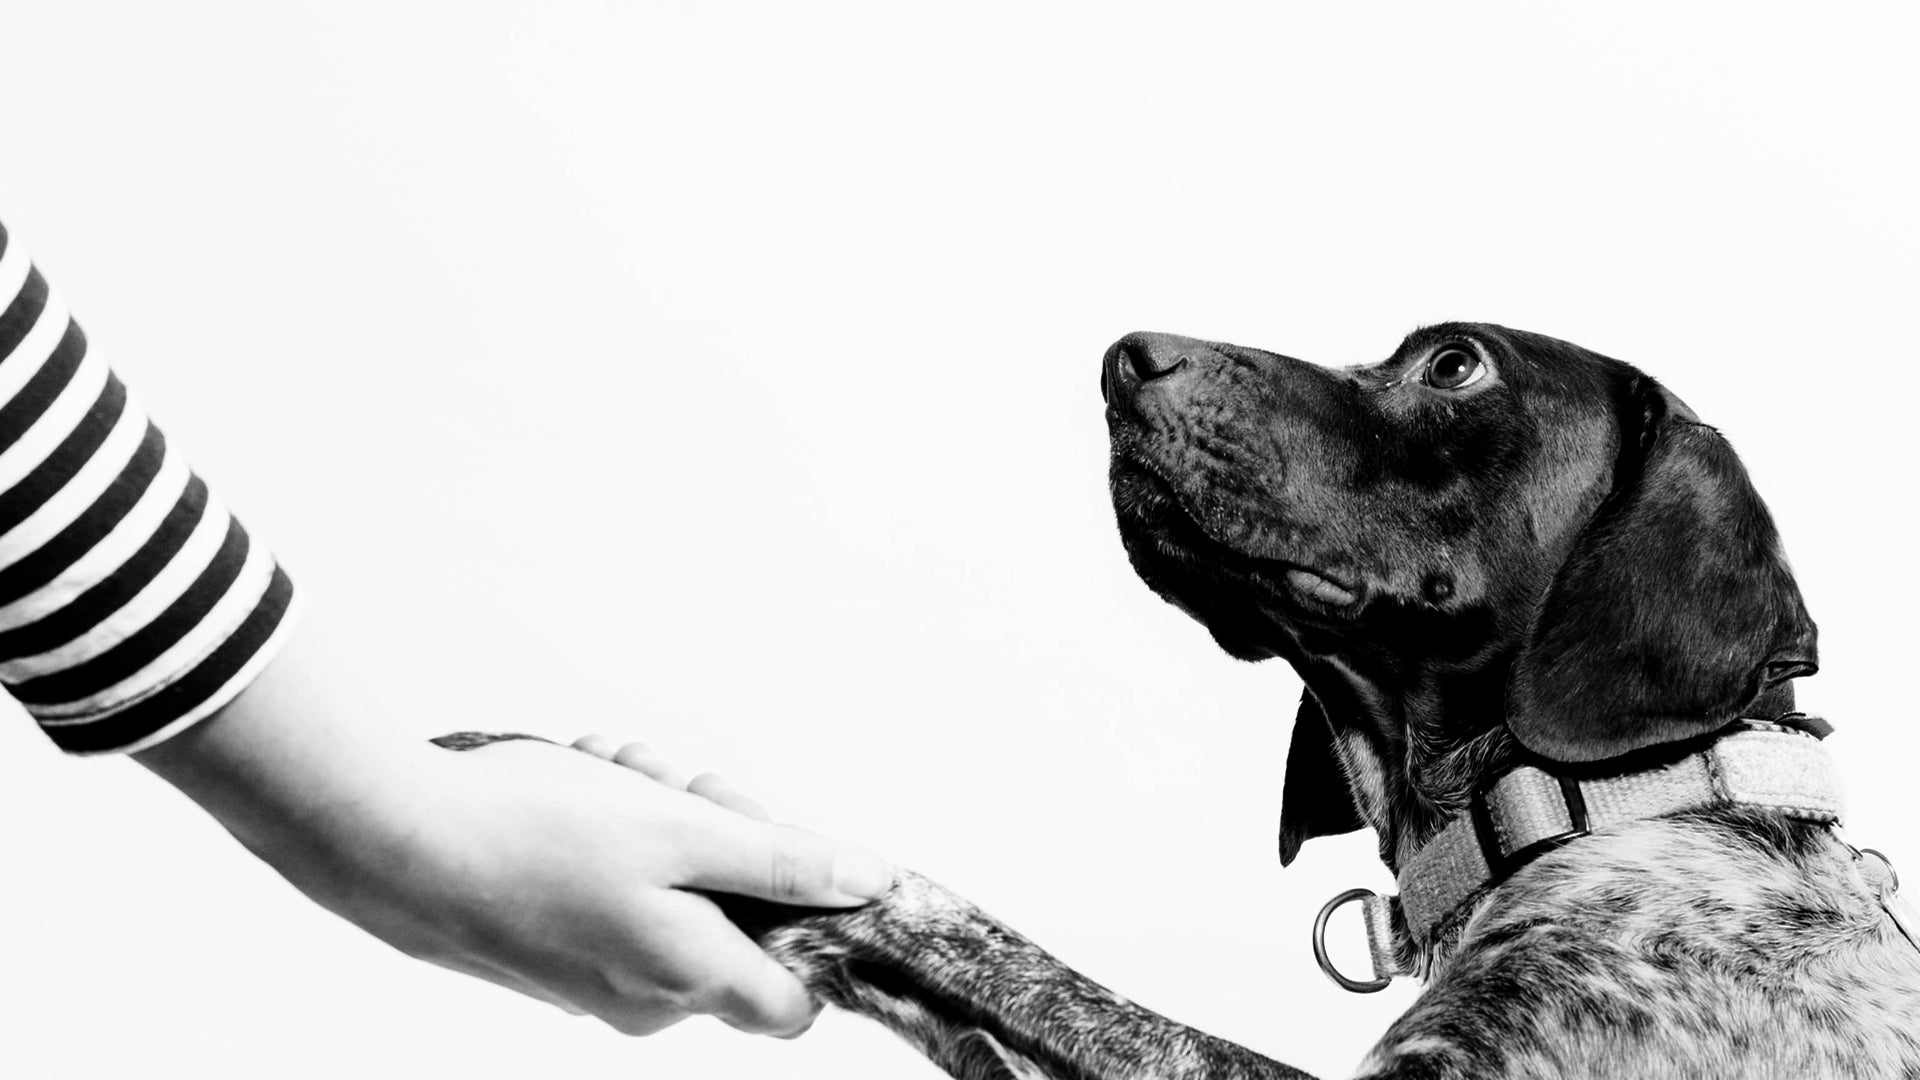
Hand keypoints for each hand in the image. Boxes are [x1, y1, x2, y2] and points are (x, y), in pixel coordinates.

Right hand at [136, 620, 892, 1036]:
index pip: (800, 999)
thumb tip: (869, 886)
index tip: (788, 852)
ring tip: (614, 768)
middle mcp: (648, 1001)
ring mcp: (597, 979)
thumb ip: (783, 864)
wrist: (388, 842)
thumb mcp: (681, 832)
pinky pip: (622, 890)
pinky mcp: (557, 949)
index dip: (812, 923)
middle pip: (739, 920)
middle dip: (722, 832)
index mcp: (690, 982)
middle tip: (678, 779)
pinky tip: (583, 781)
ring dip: (663, 816)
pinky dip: (616, 832)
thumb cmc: (530, 834)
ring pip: (678, 889)